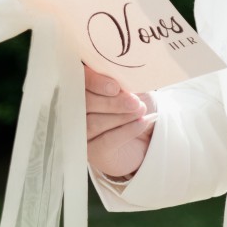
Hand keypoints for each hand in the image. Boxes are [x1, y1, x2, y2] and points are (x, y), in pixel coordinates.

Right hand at [84, 63, 157, 179]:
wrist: (151, 136)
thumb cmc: (136, 105)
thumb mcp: (132, 87)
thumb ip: (120, 78)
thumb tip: (119, 73)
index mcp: (83, 87)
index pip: (76, 81)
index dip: (93, 82)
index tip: (115, 87)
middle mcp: (75, 110)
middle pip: (83, 104)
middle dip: (111, 102)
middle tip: (135, 102)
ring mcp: (81, 132)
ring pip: (92, 123)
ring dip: (121, 116)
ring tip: (141, 110)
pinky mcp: (92, 153)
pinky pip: (105, 141)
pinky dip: (126, 130)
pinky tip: (142, 123)